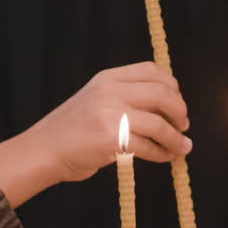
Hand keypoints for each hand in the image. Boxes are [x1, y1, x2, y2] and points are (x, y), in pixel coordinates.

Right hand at [0, 62, 191, 206]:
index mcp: (107, 78)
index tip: (178, 101)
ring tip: (181, 146)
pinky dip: (162, 153)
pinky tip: (164, 157)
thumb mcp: (95, 99)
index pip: (151, 70)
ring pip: (160, 123)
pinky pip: (149, 146)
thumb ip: (124, 96)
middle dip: (180, 111)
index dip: (172, 85)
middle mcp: (110, 91)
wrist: (43, 150)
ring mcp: (111, 115)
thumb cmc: (71, 130)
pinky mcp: (111, 140)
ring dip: (176, 138)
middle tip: (183, 125)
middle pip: (162, 94)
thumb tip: (167, 105)